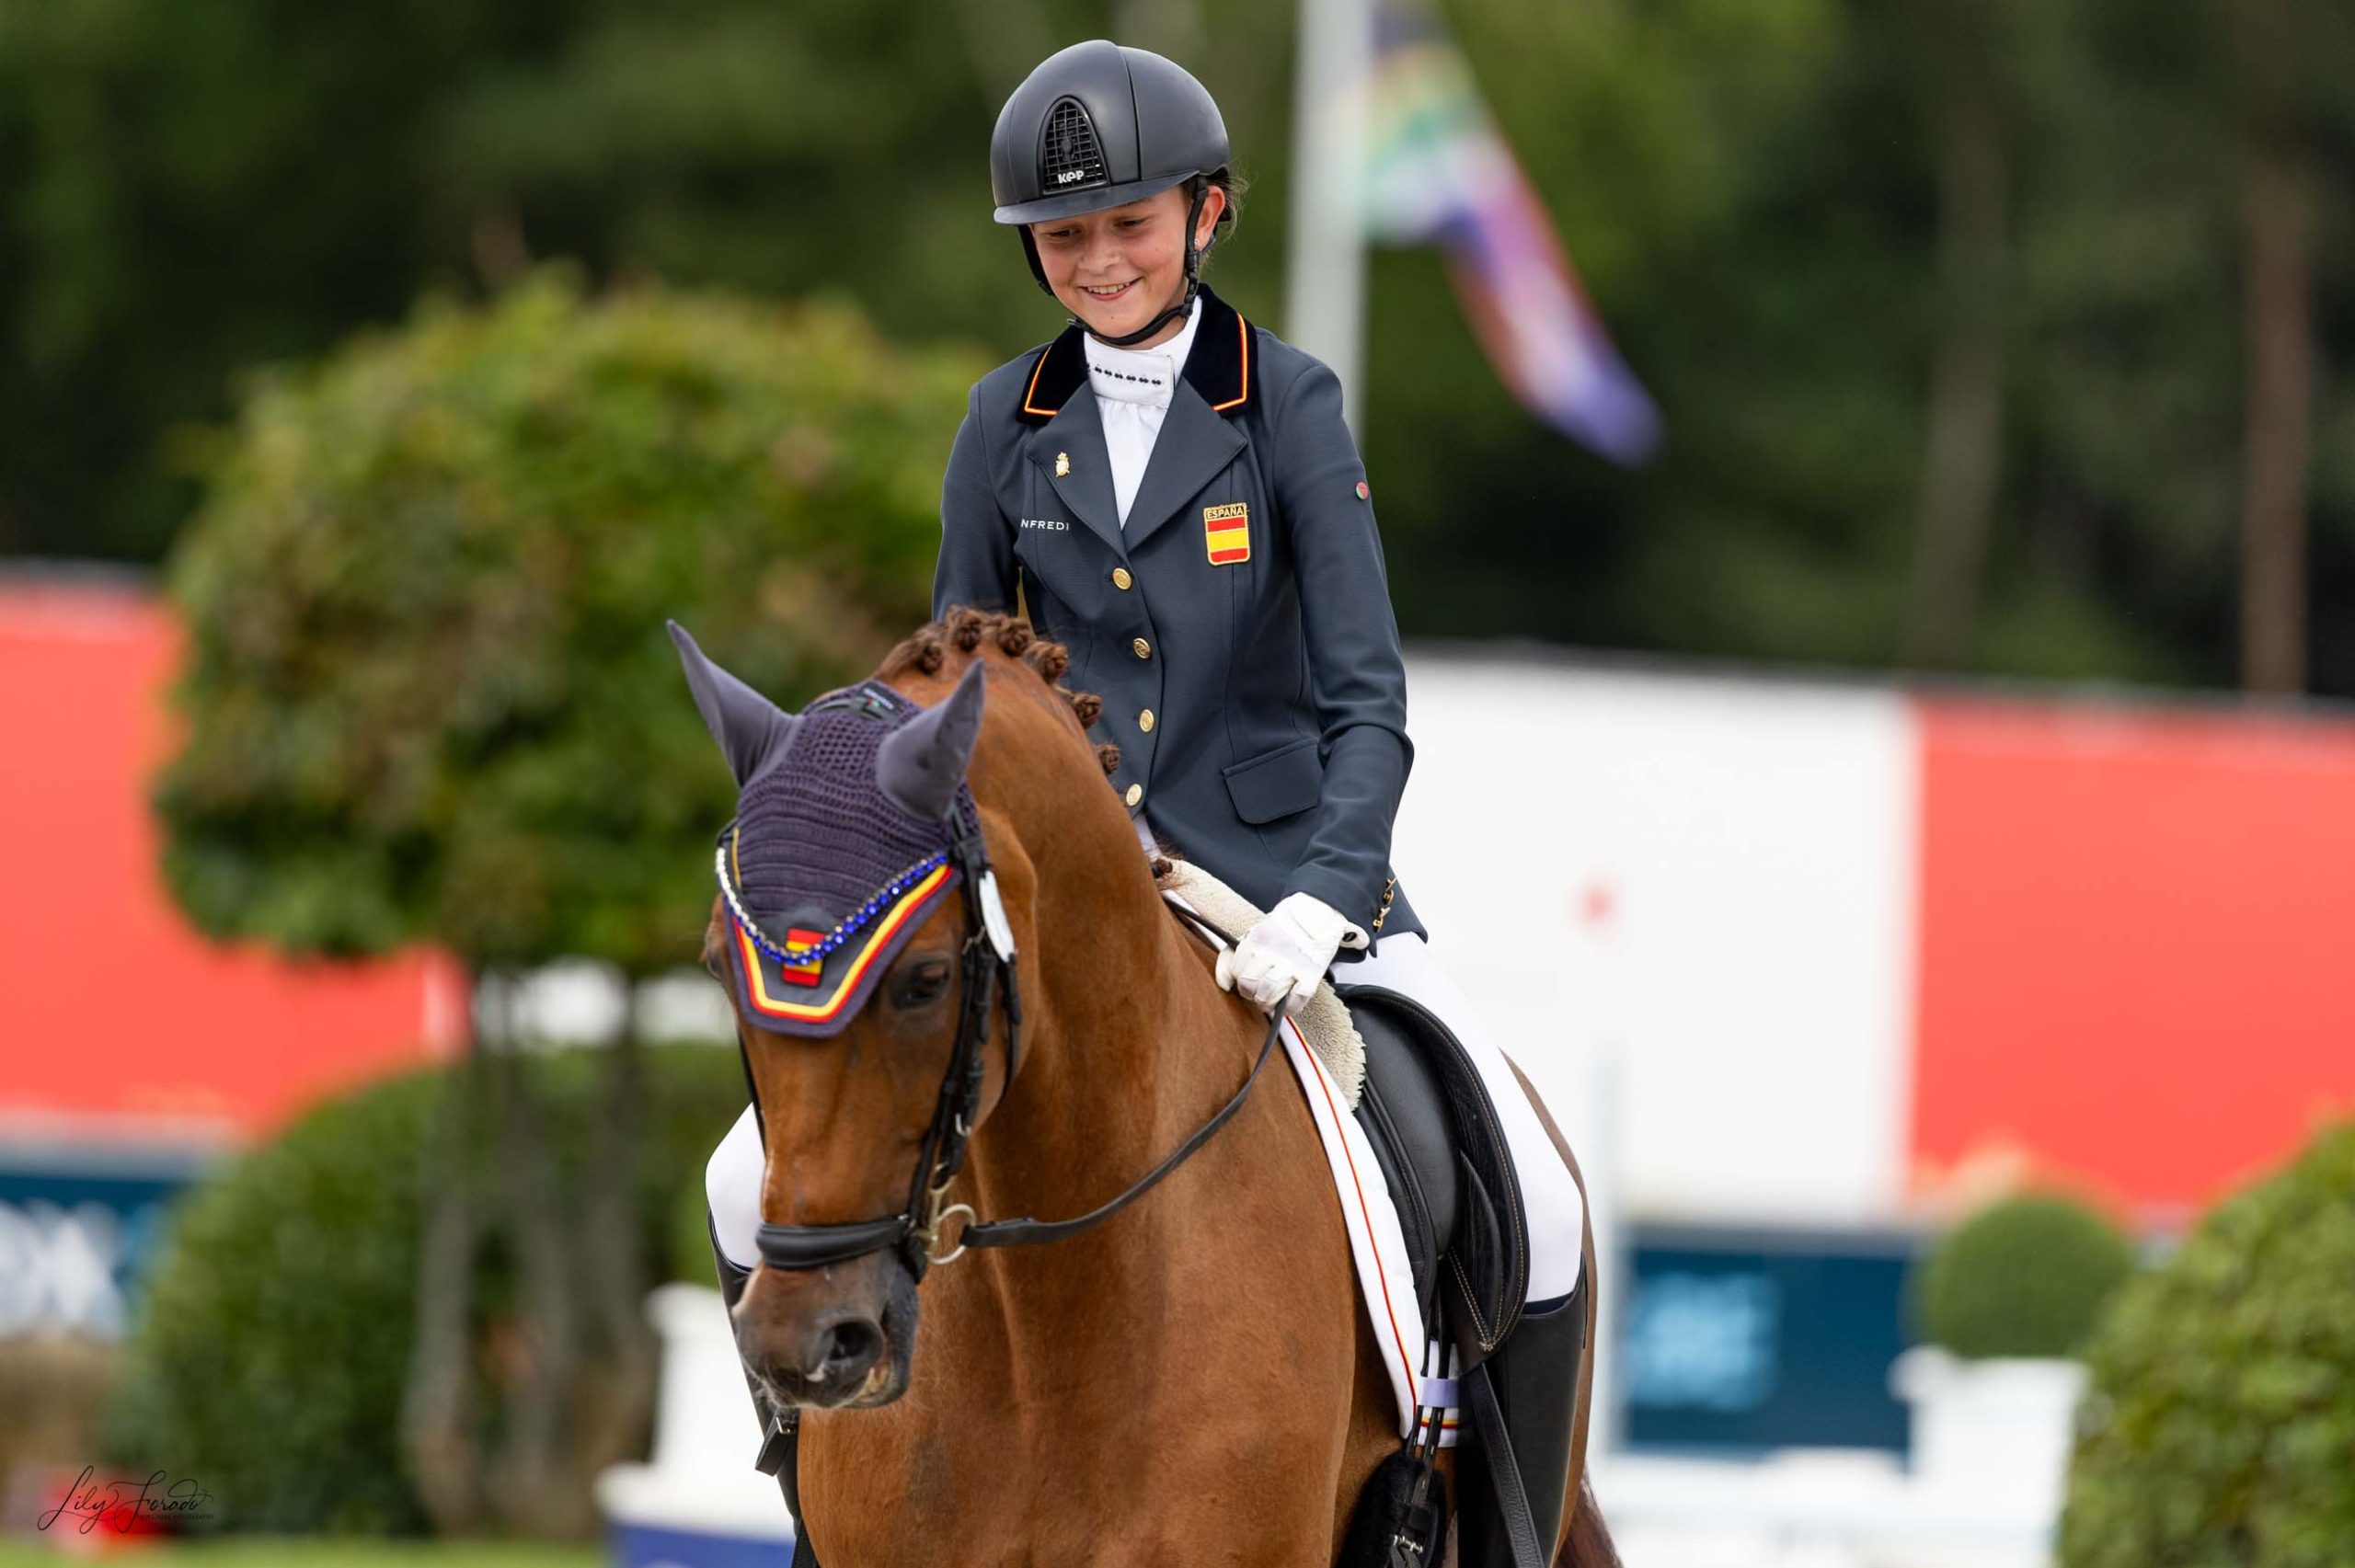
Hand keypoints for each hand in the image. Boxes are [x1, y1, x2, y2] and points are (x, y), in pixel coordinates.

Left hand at [1214, 892, 1357, 1015]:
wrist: (1315, 915)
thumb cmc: (1282, 928)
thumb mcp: (1253, 933)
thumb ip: (1233, 956)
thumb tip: (1223, 985)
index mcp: (1255, 941)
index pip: (1235, 972)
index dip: (1239, 979)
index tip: (1247, 977)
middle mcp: (1271, 953)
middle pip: (1248, 985)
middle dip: (1250, 993)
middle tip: (1258, 991)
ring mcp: (1291, 965)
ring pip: (1267, 996)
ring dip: (1267, 1003)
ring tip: (1272, 999)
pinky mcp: (1310, 976)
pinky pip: (1294, 1002)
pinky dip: (1290, 1007)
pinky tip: (1288, 1002)